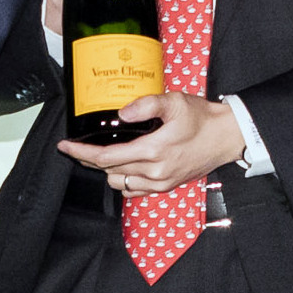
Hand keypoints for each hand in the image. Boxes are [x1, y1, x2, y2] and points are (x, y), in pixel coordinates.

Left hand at [56, 92, 244, 192]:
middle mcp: (155, 172)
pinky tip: (122, 167)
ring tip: (101, 155)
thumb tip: (121, 114)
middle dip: (89, 160)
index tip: (65, 146)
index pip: (106, 157)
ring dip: (106, 170)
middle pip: (108, 171)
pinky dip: (122, 181)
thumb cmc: (202, 118)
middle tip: (78, 147)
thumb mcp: (174, 102)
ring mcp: (160, 183)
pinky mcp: (166, 187)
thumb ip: (145, 105)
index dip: (81, 153)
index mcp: (154, 151)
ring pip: (118, 183)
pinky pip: (133, 191)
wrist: (227, 137)